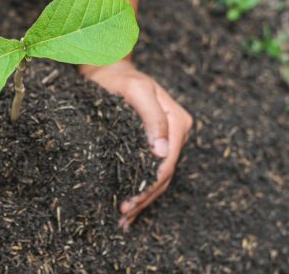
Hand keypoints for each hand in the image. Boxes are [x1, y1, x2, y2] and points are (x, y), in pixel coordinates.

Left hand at [80, 60, 192, 230]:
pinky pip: (152, 171)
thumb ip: (151, 118)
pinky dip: (141, 189)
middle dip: (145, 197)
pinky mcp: (155, 144)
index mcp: (177, 122)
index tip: (129, 201)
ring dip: (144, 200)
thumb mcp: (136, 91)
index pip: (166, 163)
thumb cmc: (120, 79)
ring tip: (125, 218)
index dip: (148, 185)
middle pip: (164, 174)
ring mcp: (168, 140)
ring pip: (160, 178)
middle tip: (123, 215)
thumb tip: (162, 152)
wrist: (110, 70)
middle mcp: (177, 133)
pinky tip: (130, 208)